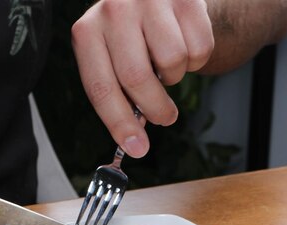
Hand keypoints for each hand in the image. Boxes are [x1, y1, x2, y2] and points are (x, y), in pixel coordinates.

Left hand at [72, 0, 213, 156]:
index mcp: (87, 32)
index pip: (100, 88)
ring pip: (172, 61)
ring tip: (166, 66)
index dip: (119, 123)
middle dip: (154, 108)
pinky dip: (196, 60)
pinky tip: (182, 45)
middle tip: (164, 117)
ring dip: (175, 76)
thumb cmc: (129, 38)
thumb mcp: (109, 59)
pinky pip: (199, 48)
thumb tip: (134, 138)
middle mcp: (113, 9)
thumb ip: (115, 92)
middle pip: (136, 77)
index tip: (136, 147)